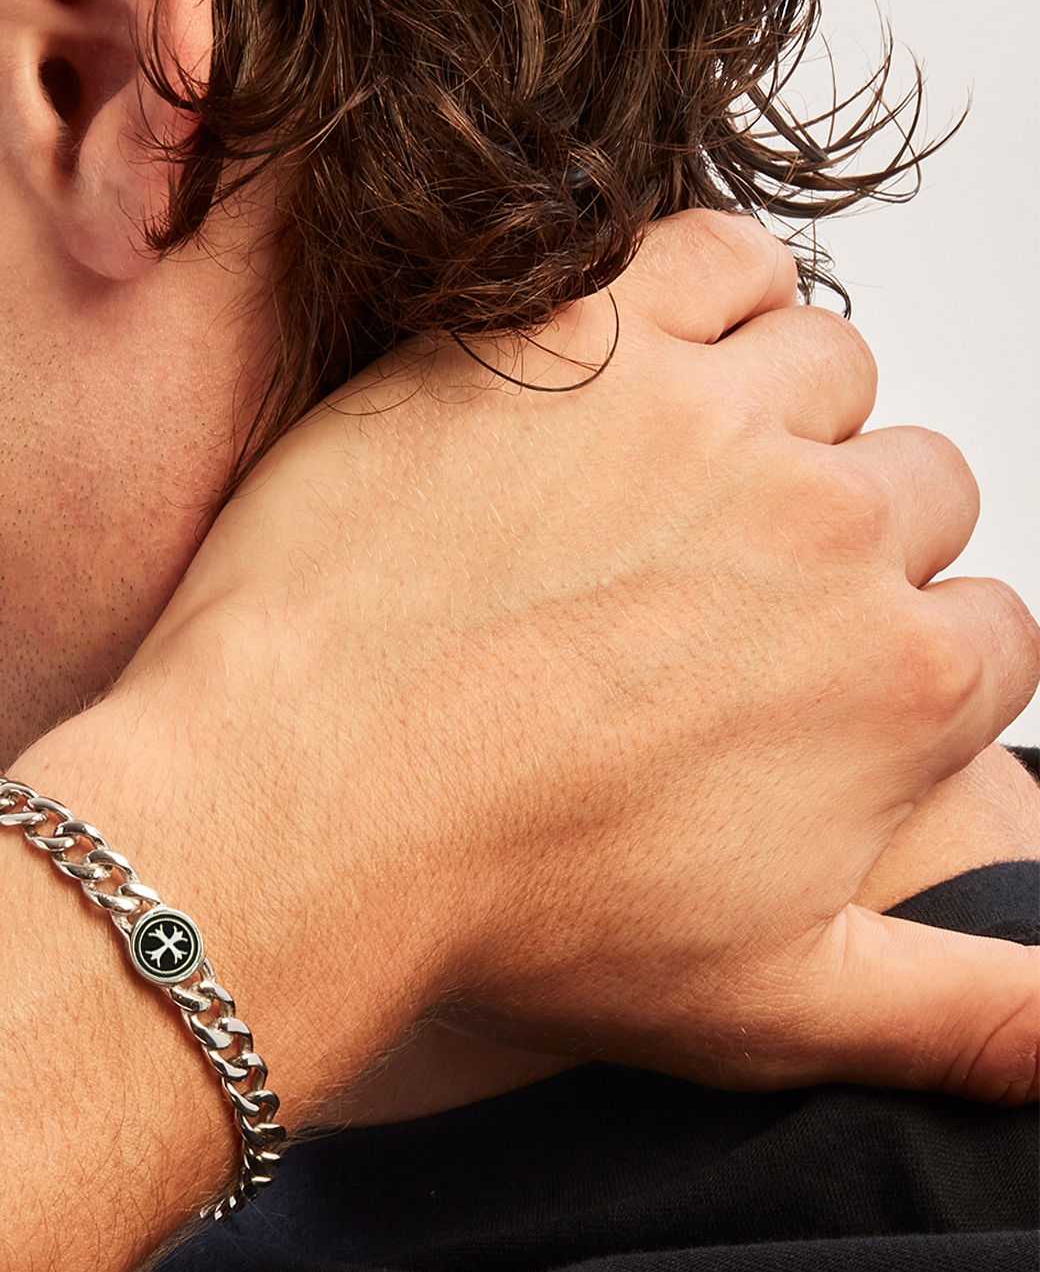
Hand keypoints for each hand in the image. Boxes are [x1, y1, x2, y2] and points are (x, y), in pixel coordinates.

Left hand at [27, 211, 1039, 1107]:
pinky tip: (650, 362)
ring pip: (826, 371)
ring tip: (656, 500)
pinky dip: (710, 294)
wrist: (298, 805)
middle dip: (828, 549)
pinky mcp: (573, 342)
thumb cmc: (502, 907)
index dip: (882, 662)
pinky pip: (713, 257)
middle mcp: (830, 530)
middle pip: (909, 494)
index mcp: (898, 680)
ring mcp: (702, 419)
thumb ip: (975, 1015)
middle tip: (692, 610)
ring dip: (775, 420)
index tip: (781, 692)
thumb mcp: (774, 1005)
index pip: (978, 631)